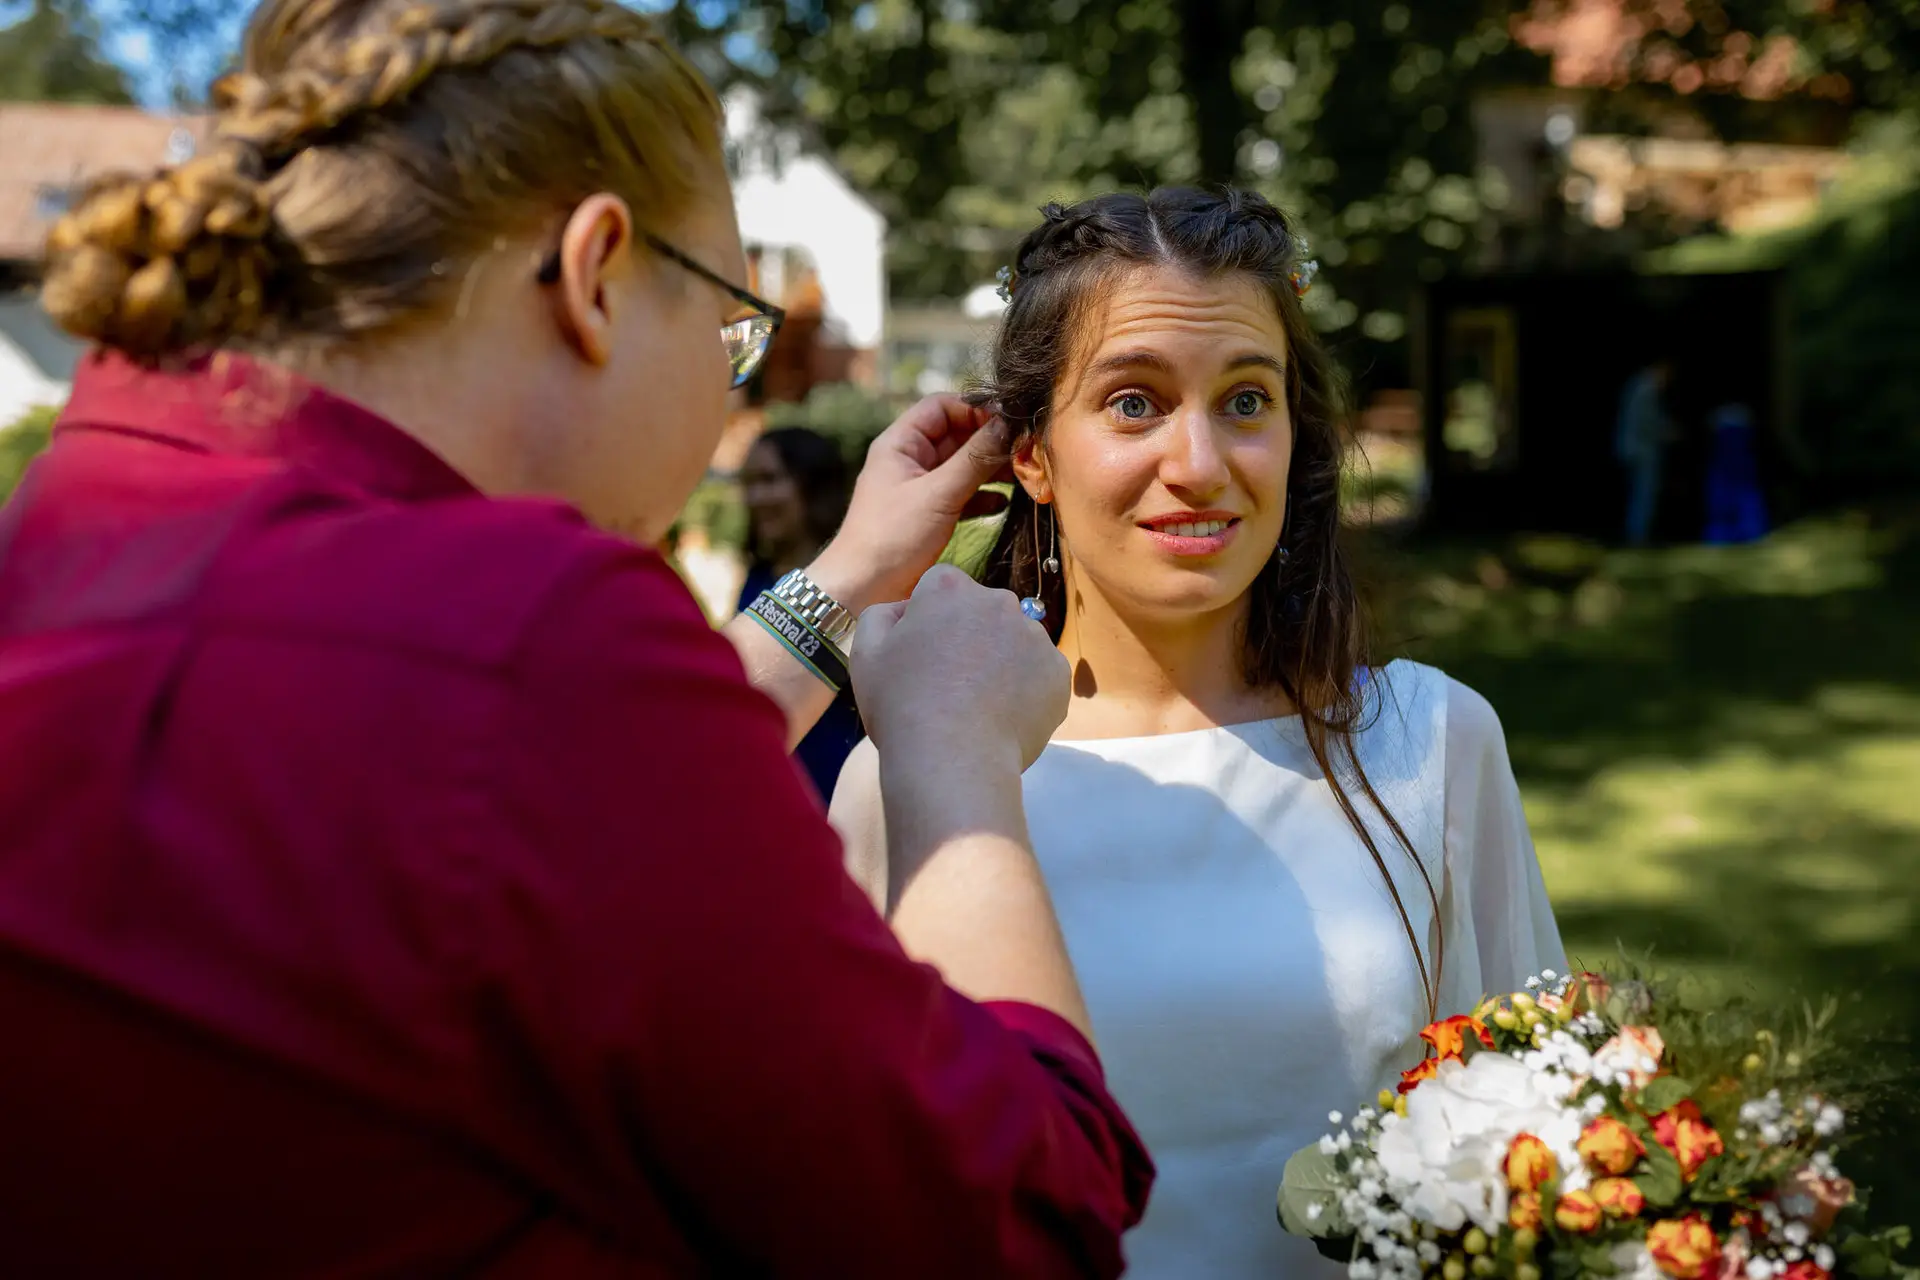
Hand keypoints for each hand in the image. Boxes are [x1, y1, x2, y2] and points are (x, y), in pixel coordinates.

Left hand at [808, 397, 1009, 612]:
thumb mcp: (938, 494)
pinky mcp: (929, 515)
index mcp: (901, 444)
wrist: (861, 591)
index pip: (942, 407)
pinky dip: (984, 497)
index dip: (975, 410)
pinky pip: (962, 495)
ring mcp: (920, 488)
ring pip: (962, 466)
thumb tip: (1009, 427)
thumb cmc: (891, 538)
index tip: (1008, 425)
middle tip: (1024, 451)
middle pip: (956, 435)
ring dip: (991, 469)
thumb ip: (975, 459)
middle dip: (990, 441)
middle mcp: (910, 460)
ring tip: (1021, 476)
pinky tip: (1005, 504)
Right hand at [852, 564, 1068, 773]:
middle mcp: (998, 602)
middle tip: (950, 683)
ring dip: (1000, 662)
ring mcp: (1034, 636)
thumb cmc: (902, 706)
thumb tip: (905, 609)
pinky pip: (1039, 674)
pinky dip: (1025, 691)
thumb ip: (883, 615)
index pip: (940, 587)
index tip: (923, 655)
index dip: (929, 620)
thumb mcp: (867, 654)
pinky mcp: (1057, 672)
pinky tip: (1001, 717)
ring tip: (977, 706)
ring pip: (1014, 642)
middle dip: (969, 636)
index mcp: (949, 589)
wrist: (953, 759)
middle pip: (982, 612)